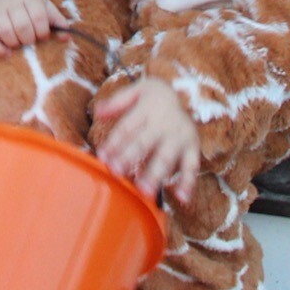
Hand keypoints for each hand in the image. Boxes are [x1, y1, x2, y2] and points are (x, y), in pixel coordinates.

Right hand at [0, 0, 69, 55]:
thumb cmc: (30, 8)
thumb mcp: (46, 9)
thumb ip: (58, 22)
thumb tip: (66, 37)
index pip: (38, 16)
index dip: (43, 32)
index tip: (42, 37)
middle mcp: (10, 1)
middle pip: (22, 25)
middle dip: (29, 39)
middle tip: (30, 41)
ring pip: (5, 31)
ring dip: (15, 43)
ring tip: (19, 44)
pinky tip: (7, 53)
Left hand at [92, 77, 200, 204]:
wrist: (181, 93)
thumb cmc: (152, 97)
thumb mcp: (135, 90)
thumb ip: (117, 102)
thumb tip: (96, 111)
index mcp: (146, 110)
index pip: (127, 128)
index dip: (114, 142)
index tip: (102, 157)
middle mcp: (164, 124)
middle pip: (144, 143)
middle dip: (130, 158)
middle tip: (116, 172)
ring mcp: (179, 136)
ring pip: (166, 158)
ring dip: (155, 175)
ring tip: (144, 191)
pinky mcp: (193, 147)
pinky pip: (192, 166)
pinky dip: (188, 182)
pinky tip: (182, 198)